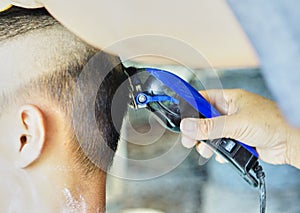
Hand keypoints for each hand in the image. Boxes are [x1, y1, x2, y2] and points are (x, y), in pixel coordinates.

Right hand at [180, 89, 299, 167]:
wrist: (291, 143)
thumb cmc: (273, 122)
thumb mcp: (236, 123)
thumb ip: (210, 126)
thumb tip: (188, 126)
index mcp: (229, 99)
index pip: (202, 98)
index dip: (190, 105)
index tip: (179, 115)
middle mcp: (229, 111)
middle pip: (203, 119)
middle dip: (196, 130)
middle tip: (189, 139)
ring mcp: (232, 126)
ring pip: (210, 134)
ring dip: (208, 143)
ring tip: (209, 149)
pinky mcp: (236, 140)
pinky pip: (220, 145)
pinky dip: (219, 151)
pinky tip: (225, 153)